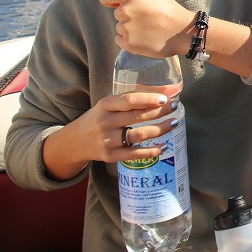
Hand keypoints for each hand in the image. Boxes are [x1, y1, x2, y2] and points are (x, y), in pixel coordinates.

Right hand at [43, 91, 178, 179]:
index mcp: (105, 105)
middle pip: (137, 117)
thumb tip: (164, 94)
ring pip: (138, 135)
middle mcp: (104, 122)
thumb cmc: (100, 118)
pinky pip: (133, 154)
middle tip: (175, 107)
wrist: (75, 141)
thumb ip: (130, 100)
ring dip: (159, 130)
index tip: (165, 99)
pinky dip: (150, 151)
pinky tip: (163, 146)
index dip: (148, 99)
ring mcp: (106, 140)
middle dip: (159, 112)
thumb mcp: (108, 105)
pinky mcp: (109, 156)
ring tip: (173, 123)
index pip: (129, 101)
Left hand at [99, 0, 191, 57]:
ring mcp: (125, 28)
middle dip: (128, 15)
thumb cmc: (169, 10)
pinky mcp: (128, 44)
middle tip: (146, 18)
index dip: (109, 0)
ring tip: (148, 29)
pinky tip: (144, 37)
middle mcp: (124, 11)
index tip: (114, 4)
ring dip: (130, 28)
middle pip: (117, 13)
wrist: (183, 31)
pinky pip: (120, 39)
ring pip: (120, 27)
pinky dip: (129, 39)